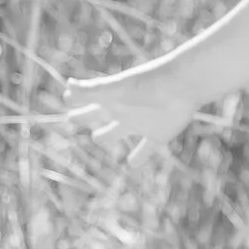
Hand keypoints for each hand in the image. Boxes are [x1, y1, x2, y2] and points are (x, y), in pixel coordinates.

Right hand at [59, 61, 199, 150]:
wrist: (182, 84)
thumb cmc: (147, 84)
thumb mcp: (115, 89)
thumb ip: (90, 91)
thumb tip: (67, 88)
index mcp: (114, 100)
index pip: (89, 106)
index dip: (77, 107)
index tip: (67, 104)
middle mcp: (125, 111)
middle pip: (100, 117)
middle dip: (87, 117)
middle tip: (72, 118)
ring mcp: (141, 122)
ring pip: (118, 131)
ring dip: (108, 134)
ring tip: (98, 136)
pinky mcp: (159, 134)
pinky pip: (146, 148)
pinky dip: (139, 156)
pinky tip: (133, 164)